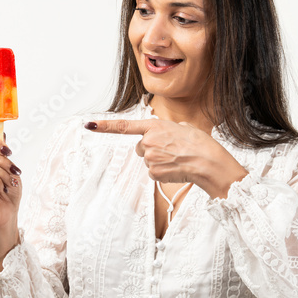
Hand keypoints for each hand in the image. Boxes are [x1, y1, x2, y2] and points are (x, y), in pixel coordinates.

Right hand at [0, 133, 22, 231]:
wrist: (7, 214)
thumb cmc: (8, 192)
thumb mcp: (10, 169)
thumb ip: (3, 153)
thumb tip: (2, 133)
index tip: (9, 152)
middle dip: (5, 163)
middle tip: (14, 175)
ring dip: (2, 174)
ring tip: (8, 184)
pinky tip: (0, 189)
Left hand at [86, 119, 248, 196]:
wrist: (208, 162)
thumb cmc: (199, 143)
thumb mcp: (183, 127)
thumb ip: (169, 128)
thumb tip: (169, 134)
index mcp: (154, 126)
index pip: (124, 126)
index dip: (104, 126)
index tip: (88, 124)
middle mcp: (147, 141)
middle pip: (141, 147)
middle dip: (152, 149)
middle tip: (171, 149)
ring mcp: (149, 158)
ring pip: (148, 160)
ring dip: (159, 160)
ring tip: (176, 158)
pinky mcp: (153, 173)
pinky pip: (153, 172)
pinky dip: (163, 172)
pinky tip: (175, 168)